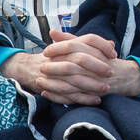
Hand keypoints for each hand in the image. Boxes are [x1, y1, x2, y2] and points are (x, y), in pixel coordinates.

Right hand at [0, 30, 115, 104]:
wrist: (26, 67)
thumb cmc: (53, 57)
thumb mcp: (69, 47)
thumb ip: (90, 46)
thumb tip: (112, 44)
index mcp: (67, 44)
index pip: (87, 39)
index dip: (102, 46)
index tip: (113, 54)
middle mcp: (60, 56)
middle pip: (81, 59)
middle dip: (97, 67)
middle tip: (111, 73)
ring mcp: (54, 72)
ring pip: (75, 78)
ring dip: (92, 85)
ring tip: (106, 89)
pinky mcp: (51, 87)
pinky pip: (69, 94)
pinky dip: (83, 98)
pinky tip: (95, 100)